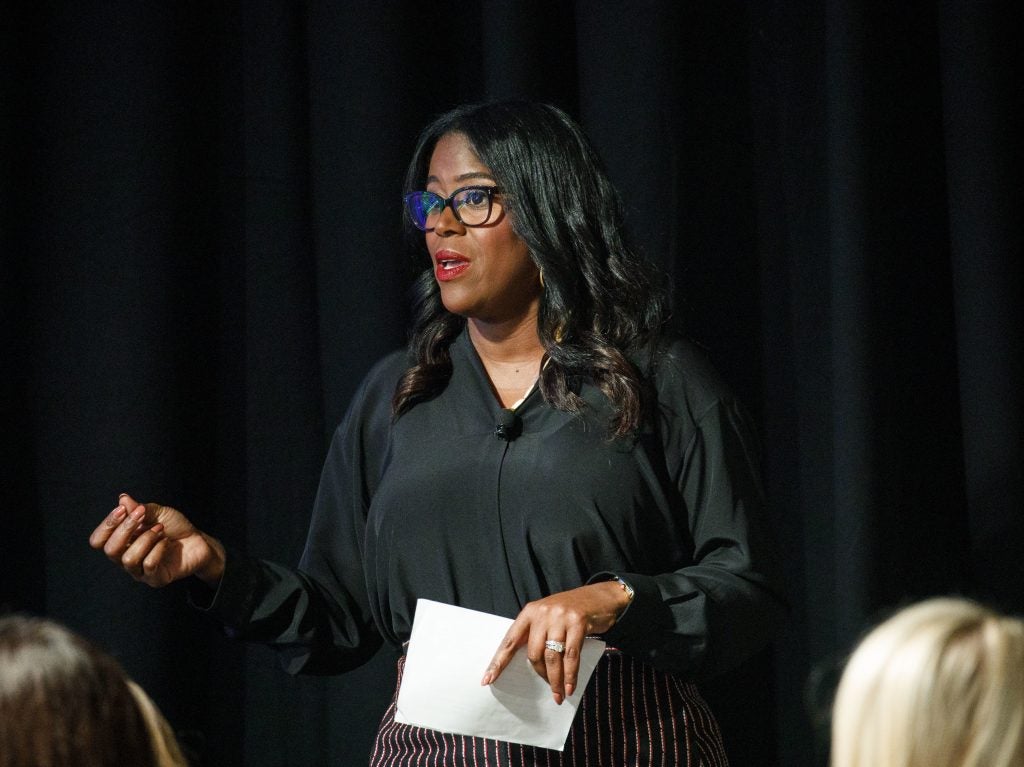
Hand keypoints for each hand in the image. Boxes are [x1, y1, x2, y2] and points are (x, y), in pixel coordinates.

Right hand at [88, 493, 225, 587]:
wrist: (199, 540)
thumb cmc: (174, 527)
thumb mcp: (158, 512)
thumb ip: (139, 508)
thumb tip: (122, 498)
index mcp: (121, 542)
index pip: (98, 540)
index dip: (107, 525)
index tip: (123, 509)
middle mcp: (125, 558)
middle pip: (109, 550)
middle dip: (125, 529)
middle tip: (144, 515)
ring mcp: (140, 571)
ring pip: (128, 559)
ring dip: (145, 539)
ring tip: (160, 529)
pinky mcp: (156, 579)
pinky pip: (149, 565)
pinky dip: (158, 549)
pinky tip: (166, 541)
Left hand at [480, 581, 629, 703]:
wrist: (600, 597)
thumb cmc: (570, 612)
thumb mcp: (548, 616)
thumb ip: (537, 634)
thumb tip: (531, 665)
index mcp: (529, 612)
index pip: (509, 640)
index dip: (498, 662)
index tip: (487, 680)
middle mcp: (542, 613)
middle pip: (534, 653)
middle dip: (540, 675)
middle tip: (550, 689)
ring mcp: (560, 617)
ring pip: (552, 657)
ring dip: (556, 680)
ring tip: (560, 694)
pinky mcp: (578, 623)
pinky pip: (571, 655)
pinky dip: (570, 675)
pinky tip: (571, 686)